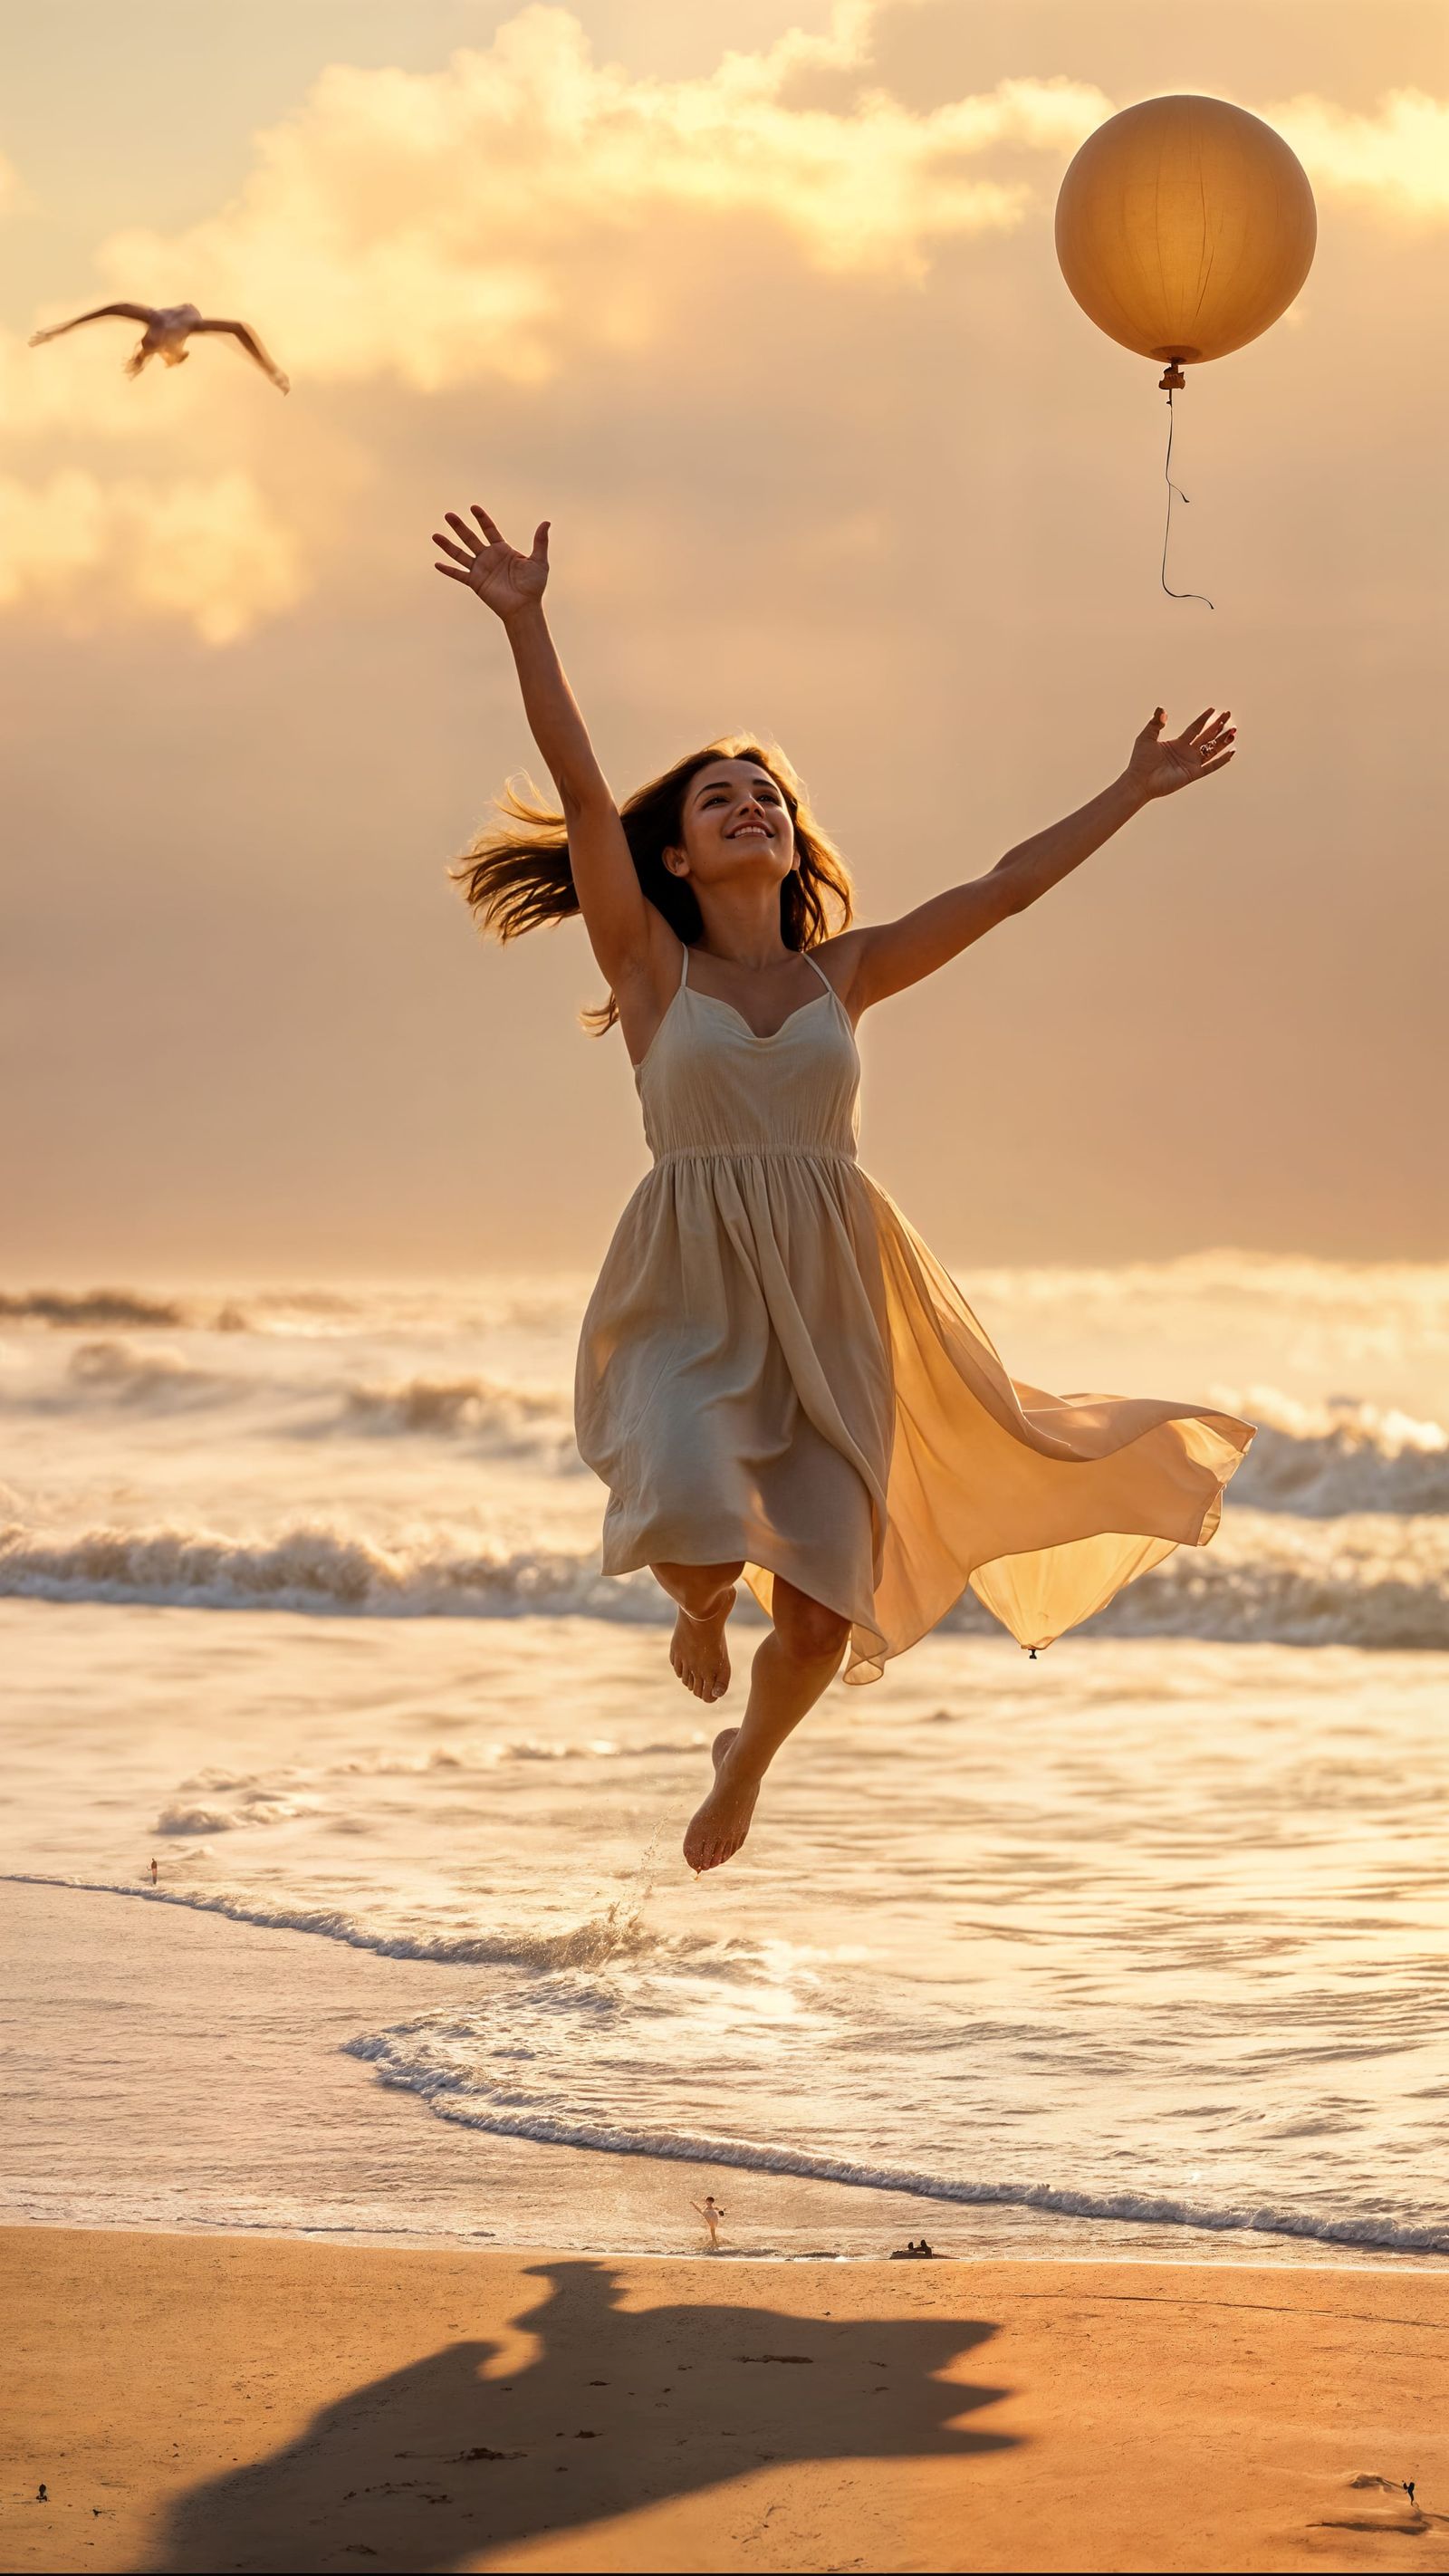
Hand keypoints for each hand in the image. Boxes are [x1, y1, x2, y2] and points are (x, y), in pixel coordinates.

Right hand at [431, 504, 548, 619]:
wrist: (525, 607)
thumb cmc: (534, 586)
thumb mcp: (539, 561)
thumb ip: (540, 542)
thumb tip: (546, 522)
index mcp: (502, 549)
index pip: (489, 529)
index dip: (481, 518)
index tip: (473, 508)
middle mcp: (488, 557)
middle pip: (470, 538)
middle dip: (459, 527)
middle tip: (448, 515)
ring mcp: (480, 569)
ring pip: (460, 554)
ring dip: (448, 545)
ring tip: (435, 535)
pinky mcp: (475, 583)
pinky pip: (459, 575)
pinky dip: (448, 570)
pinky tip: (437, 563)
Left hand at [1126, 706, 1236, 799]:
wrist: (1139, 781)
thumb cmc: (1140, 761)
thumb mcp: (1147, 737)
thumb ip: (1156, 723)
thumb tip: (1161, 709)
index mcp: (1177, 744)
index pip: (1195, 728)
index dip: (1204, 719)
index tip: (1213, 710)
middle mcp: (1186, 753)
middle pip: (1206, 737)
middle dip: (1217, 726)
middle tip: (1228, 714)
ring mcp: (1190, 764)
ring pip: (1211, 750)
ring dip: (1222, 741)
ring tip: (1233, 731)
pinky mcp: (1192, 774)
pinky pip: (1210, 766)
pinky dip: (1222, 760)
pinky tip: (1232, 752)